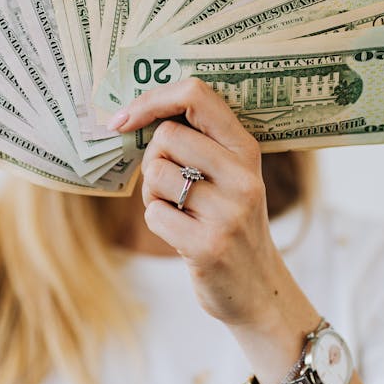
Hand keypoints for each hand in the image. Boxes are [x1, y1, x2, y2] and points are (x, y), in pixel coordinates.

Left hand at [109, 78, 318, 334]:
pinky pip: (153, 215)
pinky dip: (157, 222)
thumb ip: (199, 142)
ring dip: (153, 195)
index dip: (152, 99)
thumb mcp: (230, 175)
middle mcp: (242, 175)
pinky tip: (181, 234)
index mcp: (245, 148)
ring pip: (156, 174)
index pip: (196, 95)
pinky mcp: (209, 245)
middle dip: (152, 160)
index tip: (124, 118)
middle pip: (166, 136)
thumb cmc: (229, 222)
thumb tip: (132, 114)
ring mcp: (229, 211)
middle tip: (169, 186)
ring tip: (178, 211)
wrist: (258, 289)